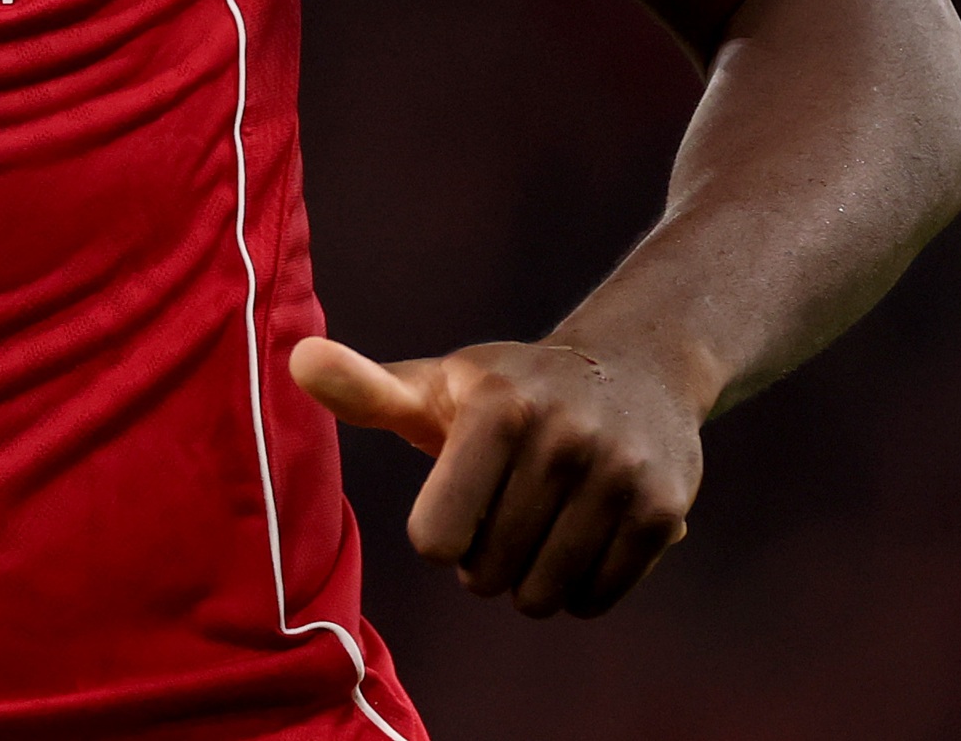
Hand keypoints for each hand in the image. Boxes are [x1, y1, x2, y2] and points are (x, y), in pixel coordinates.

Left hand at [290, 334, 700, 618]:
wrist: (636, 369)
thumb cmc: (509, 390)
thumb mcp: (437, 385)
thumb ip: (365, 389)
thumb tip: (296, 361)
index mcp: (497, 408)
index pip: (436, 538)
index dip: (439, 535)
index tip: (457, 502)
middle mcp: (562, 438)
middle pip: (487, 574)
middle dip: (483, 563)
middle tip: (501, 517)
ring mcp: (618, 475)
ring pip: (542, 595)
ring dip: (528, 583)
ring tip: (536, 532)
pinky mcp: (663, 511)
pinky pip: (596, 598)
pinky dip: (578, 591)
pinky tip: (579, 544)